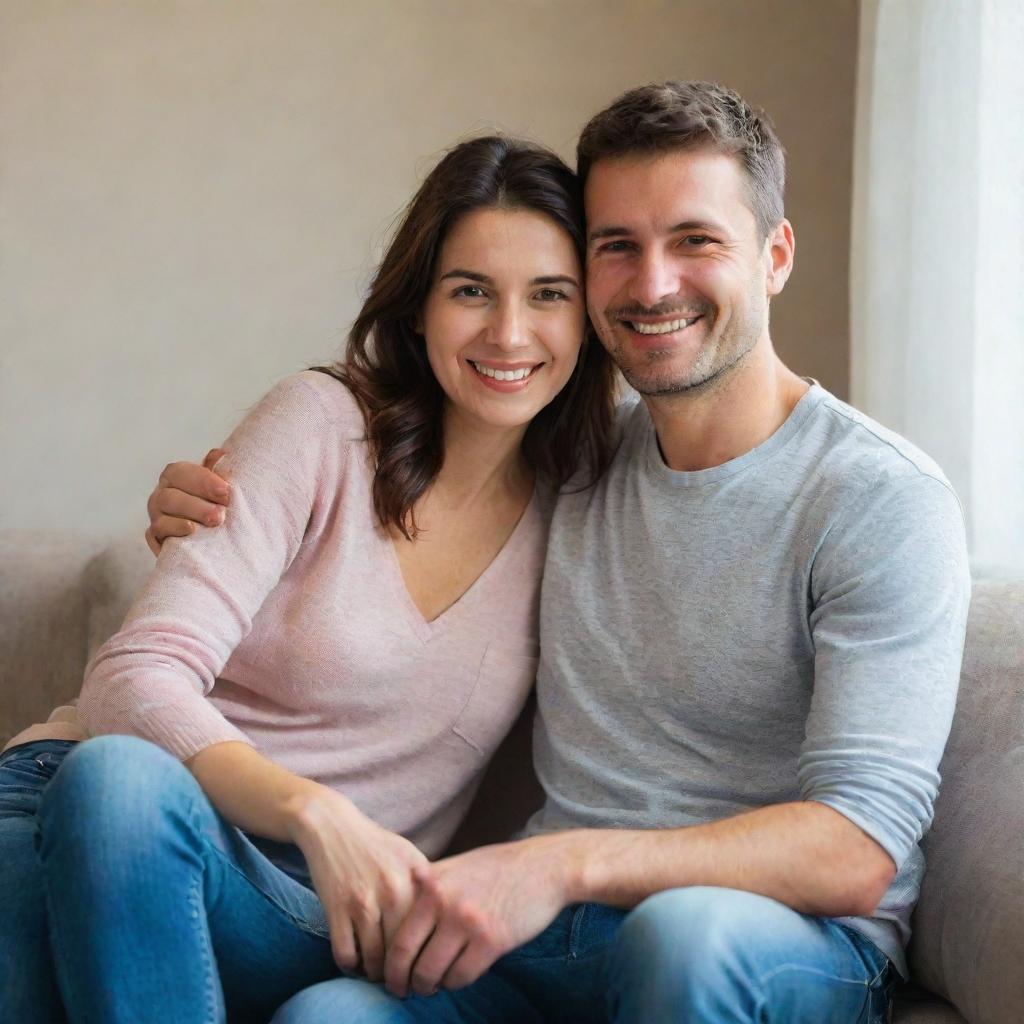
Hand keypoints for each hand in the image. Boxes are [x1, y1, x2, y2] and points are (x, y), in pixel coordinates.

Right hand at [145, 448, 230, 554]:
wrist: (220, 538)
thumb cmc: (219, 506)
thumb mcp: (221, 488)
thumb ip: (218, 472)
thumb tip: (220, 453)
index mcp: (176, 477)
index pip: (181, 472)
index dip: (203, 480)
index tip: (225, 490)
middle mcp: (162, 494)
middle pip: (170, 496)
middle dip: (197, 504)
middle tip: (221, 513)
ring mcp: (157, 516)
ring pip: (162, 514)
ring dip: (189, 516)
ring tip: (213, 521)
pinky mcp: (156, 538)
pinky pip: (157, 532)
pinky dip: (174, 530)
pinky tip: (191, 531)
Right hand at [285, 786, 428, 981]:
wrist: (332, 826)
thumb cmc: (375, 844)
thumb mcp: (409, 855)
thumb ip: (428, 886)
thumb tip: (446, 921)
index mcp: (416, 878)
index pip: (431, 931)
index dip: (430, 956)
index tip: (427, 969)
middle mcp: (393, 890)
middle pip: (404, 951)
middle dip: (404, 974)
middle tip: (403, 983)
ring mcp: (363, 900)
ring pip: (375, 959)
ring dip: (376, 974)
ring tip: (380, 976)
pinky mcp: (336, 909)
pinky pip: (346, 955)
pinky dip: (351, 967)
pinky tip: (356, 963)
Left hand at [384, 836, 576, 997]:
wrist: (543, 866)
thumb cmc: (499, 868)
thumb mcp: (456, 866)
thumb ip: (429, 886)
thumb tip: (400, 915)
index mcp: (431, 882)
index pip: (397, 933)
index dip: (389, 963)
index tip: (389, 976)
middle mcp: (443, 901)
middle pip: (406, 958)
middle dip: (402, 982)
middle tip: (403, 990)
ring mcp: (467, 921)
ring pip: (432, 973)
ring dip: (429, 986)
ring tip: (432, 985)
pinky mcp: (491, 940)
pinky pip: (461, 977)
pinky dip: (455, 983)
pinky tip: (457, 976)